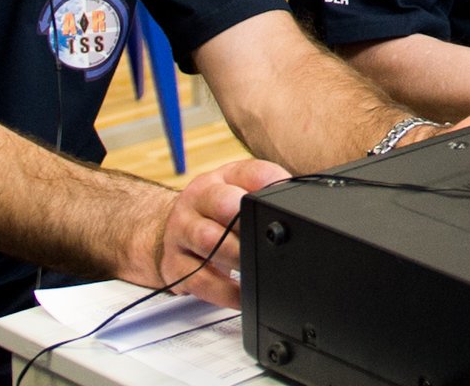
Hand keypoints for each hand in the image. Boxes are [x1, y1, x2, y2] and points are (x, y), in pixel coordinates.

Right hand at [135, 158, 284, 308]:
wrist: (166, 229)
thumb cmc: (211, 212)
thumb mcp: (236, 191)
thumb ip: (266, 193)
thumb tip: (303, 203)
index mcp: (219, 179)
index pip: (250, 173)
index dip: (273, 188)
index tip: (288, 207)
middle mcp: (197, 200)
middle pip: (223, 204)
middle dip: (250, 222)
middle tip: (270, 240)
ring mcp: (182, 231)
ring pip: (209, 241)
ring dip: (239, 258)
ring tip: (261, 270)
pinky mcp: (175, 265)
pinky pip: (201, 280)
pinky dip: (226, 292)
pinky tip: (243, 297)